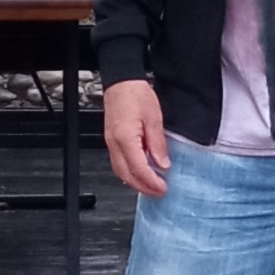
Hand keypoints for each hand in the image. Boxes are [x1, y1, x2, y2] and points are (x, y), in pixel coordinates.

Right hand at [103, 78, 170, 196]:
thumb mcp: (154, 118)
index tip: (163, 187)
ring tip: (150, 187)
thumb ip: (158, 143)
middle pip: (126, 175)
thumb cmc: (135, 94)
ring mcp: (111, 142)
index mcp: (125, 138)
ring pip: (120, 171)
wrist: (122, 81)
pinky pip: (118, 162)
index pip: (138, 168)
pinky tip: (139, 173)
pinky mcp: (112, 140)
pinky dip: (129, 172)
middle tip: (158, 193)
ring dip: (135, 182)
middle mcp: (114, 143)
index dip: (151, 182)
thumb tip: (162, 163)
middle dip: (142, 188)